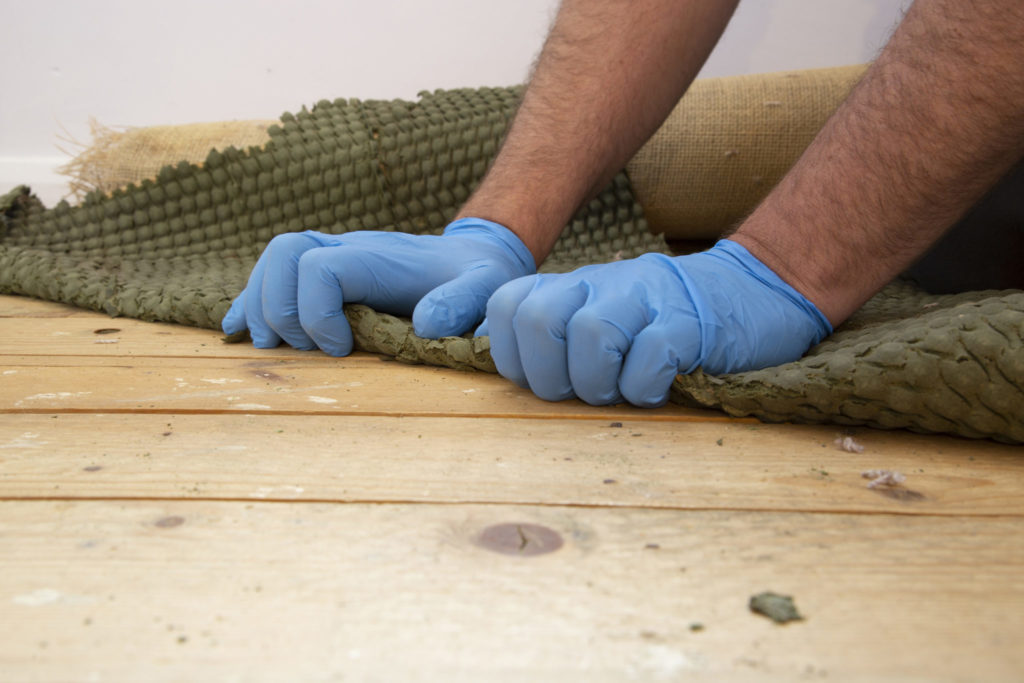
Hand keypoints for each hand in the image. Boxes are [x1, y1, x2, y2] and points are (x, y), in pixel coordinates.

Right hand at [222, 218, 534, 354]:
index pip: (319, 267)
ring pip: (272, 261)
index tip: (341, 351)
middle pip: (283, 255)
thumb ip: (461, 305)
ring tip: (272, 346)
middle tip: (303, 351)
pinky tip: (238, 329)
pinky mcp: (324, 269)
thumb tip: (425, 326)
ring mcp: (332, 255)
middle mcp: (348, 248)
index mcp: (378, 257)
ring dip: (260, 304)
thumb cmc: (477, 278)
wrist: (474, 255)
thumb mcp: (485, 290)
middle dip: (278, 307)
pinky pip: (275, 273)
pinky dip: (252, 301)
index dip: (316, 312)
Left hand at [482, 239, 830, 406]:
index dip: (512, 356)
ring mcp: (646, 299)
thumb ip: (561, 337)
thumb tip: (519, 382)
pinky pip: (649, 356)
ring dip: (598, 382)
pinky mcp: (690, 322)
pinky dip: (645, 387)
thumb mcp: (606, 317)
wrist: (755, 291)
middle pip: (536, 319)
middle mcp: (602, 284)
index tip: (543, 380)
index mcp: (575, 286)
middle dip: (549, 375)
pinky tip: (658, 390)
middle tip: (582, 391)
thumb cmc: (668, 322)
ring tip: (621, 391)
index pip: (506, 307)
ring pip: (589, 334)